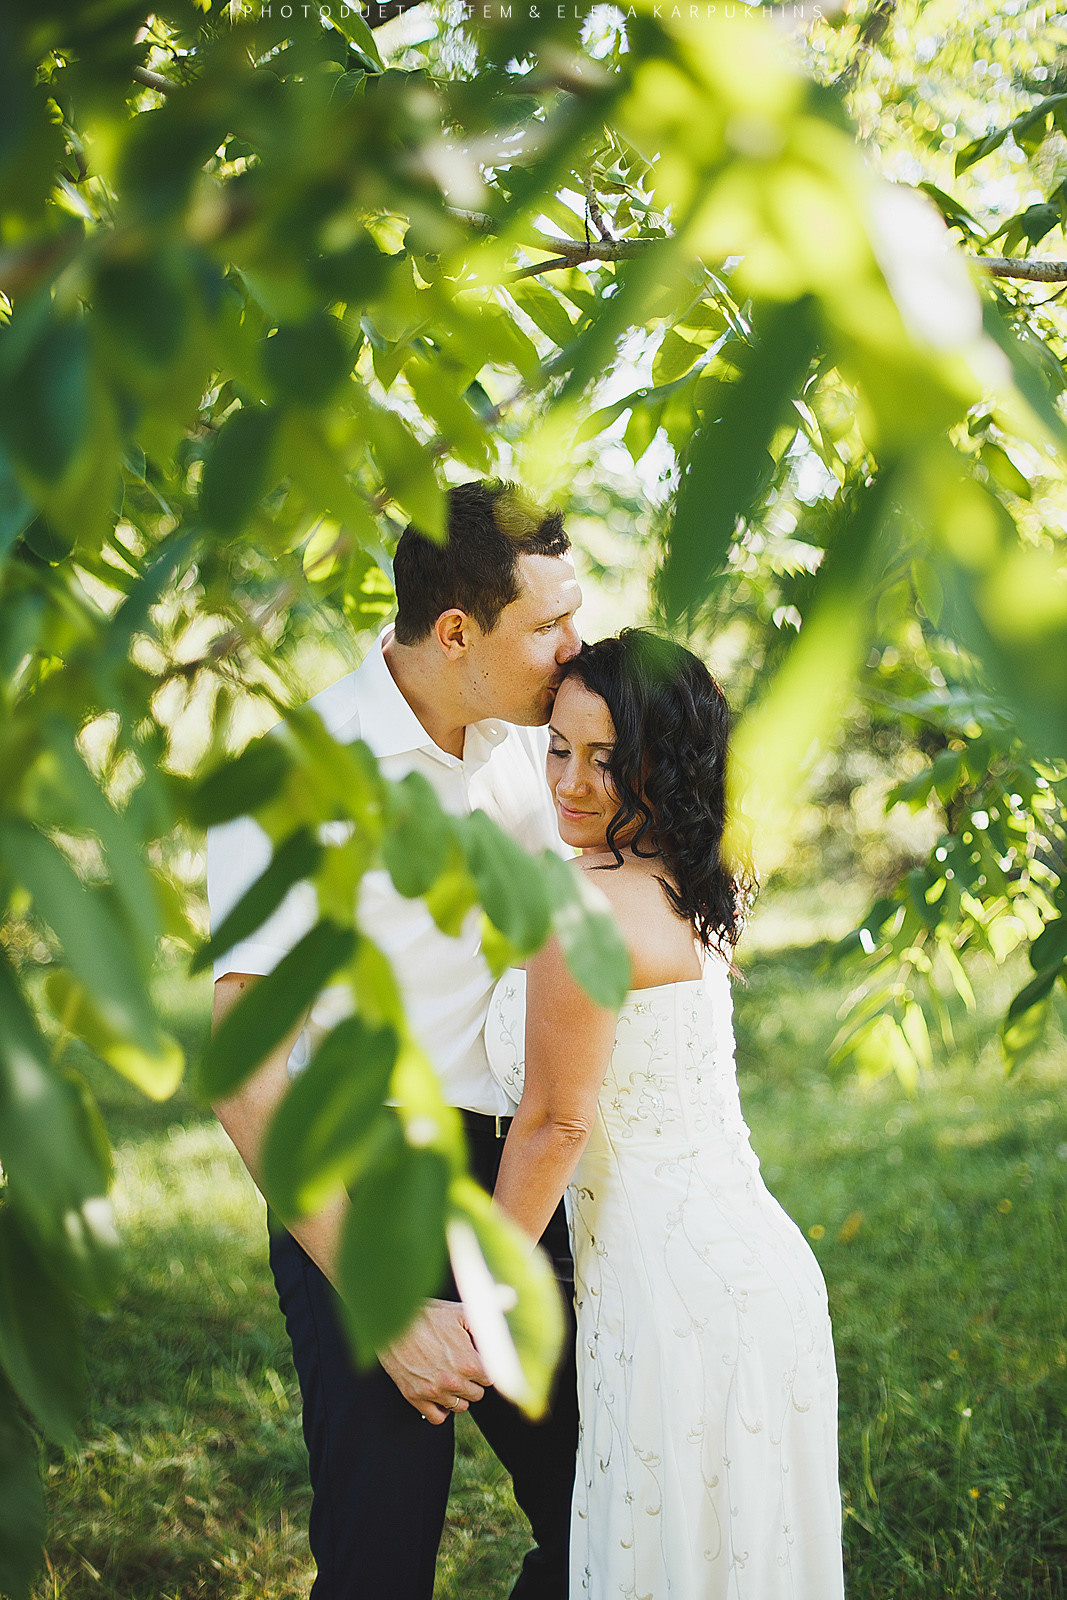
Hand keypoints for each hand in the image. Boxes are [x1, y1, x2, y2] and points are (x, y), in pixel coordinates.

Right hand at [379, 1299, 492, 1423]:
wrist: (391, 1323)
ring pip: (460, 1407)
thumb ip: (489, 1307)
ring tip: (450, 1376)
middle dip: (473, 1381)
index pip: (491, 1379)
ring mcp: (433, 1392)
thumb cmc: (426, 1315)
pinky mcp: (416, 1398)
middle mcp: (453, 1382)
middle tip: (462, 1365)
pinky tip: (439, 1393)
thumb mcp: (459, 1310)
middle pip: (477, 1394)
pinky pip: (438, 1418)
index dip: (485, 1368)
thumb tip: (512, 1297)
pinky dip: (441, 1409)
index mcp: (468, 1362)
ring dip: (459, 1395)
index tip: (477, 1359)